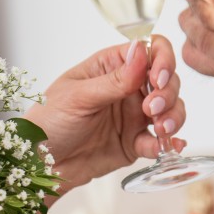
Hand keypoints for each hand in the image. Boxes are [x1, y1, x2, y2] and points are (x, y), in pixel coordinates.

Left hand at [24, 36, 184, 191]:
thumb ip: (114, 80)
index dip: (163, 60)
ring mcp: (134, 115)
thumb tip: (142, 51)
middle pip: (167, 80)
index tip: (158, 78)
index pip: (151, 50)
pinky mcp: (135, 143)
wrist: (40, 164)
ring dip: (173, 117)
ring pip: (171, 109)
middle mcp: (128, 88)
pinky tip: (170, 148)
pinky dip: (169, 143)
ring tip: (161, 129)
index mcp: (111, 66)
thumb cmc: (49, 121)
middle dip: (168, 93)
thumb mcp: (78, 97)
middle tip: (152, 109)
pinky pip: (160, 141)